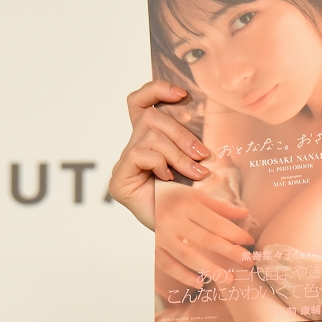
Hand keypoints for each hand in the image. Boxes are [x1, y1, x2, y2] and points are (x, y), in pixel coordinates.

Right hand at [109, 80, 213, 229]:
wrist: (186, 232)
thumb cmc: (194, 196)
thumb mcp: (198, 161)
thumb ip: (193, 139)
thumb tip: (202, 111)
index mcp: (151, 138)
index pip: (140, 101)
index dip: (156, 89)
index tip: (182, 93)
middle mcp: (134, 147)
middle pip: (151, 117)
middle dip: (181, 133)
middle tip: (203, 154)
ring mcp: (124, 163)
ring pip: (150, 136)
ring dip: (178, 153)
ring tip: (195, 172)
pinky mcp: (119, 179)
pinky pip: (139, 154)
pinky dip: (159, 163)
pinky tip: (167, 179)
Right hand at [155, 181, 255, 288]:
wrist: (139, 195)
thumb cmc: (173, 195)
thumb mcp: (195, 195)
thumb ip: (220, 206)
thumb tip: (245, 214)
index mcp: (187, 203)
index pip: (216, 223)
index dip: (235, 234)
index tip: (250, 242)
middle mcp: (173, 219)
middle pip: (206, 240)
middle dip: (230, 253)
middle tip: (248, 262)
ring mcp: (161, 235)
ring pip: (188, 256)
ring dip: (210, 269)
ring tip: (229, 279)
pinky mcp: (153, 246)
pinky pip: (168, 265)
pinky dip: (184, 276)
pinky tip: (200, 282)